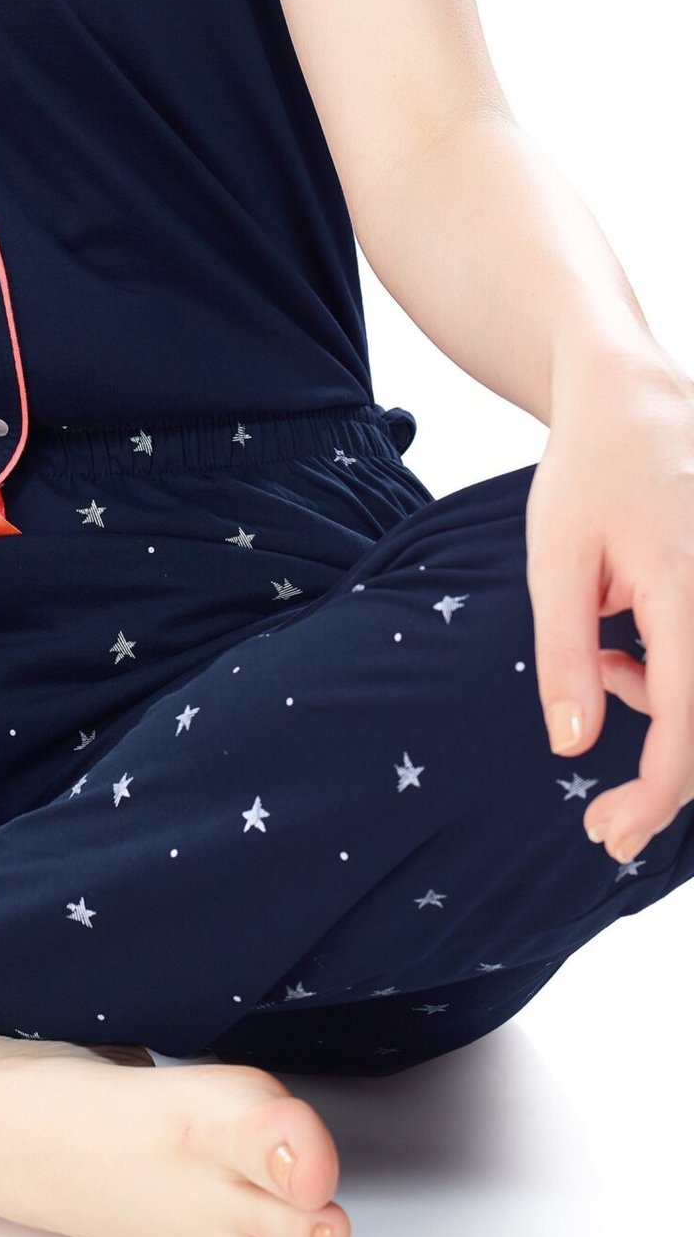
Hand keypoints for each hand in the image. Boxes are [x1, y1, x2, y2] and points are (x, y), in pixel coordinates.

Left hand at [526, 345, 693, 862]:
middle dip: (662, 779)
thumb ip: (566, 656)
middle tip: (601, 817)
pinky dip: (678, 683)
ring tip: (608, 663)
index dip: (653, 800)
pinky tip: (634, 645)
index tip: (607, 837)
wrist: (635, 399)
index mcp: (689, 595)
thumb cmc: (588, 469)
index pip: (688, 732)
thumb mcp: (556, 560)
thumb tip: (573, 747)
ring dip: (667, 718)